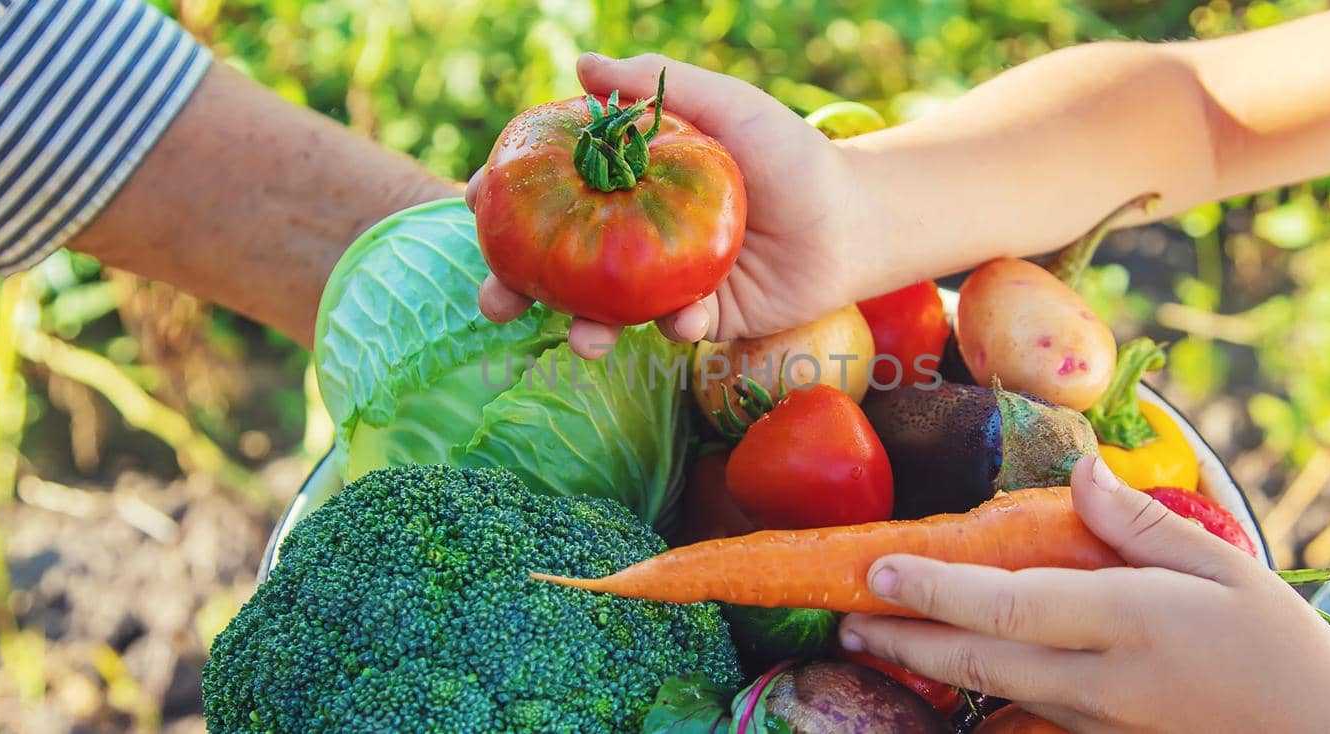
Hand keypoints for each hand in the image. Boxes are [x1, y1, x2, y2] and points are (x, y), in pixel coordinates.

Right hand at [469, 53, 878, 358]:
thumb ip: (655, 86)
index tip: (474, 200)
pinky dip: (671, 328)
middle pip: (560, 261)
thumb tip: (580, 65)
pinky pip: (672, 329)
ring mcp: (665, 281)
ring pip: (605, 309)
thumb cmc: (791, 153)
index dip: (509, 196)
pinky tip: (683, 321)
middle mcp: (637, 234)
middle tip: (494, 297)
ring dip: (582, 328)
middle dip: (517, 283)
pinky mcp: (703, 319)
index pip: (554, 188)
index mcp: (631, 182)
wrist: (854, 219)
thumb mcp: (725, 106)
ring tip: (580, 338)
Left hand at [837, 455, 1329, 733]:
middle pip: (979, 658)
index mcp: (1128, 621)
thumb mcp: (1227, 569)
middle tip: (844, 620)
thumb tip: (1082, 472)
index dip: (937, 589)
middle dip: (904, 639)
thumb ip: (1142, 524)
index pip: (1010, 604)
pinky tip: (945, 674)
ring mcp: (1096, 716)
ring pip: (992, 689)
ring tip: (871, 640)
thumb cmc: (1282, 650)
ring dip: (926, 665)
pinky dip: (975, 690)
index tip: (879, 568)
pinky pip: (1024, 711)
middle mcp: (1099, 676)